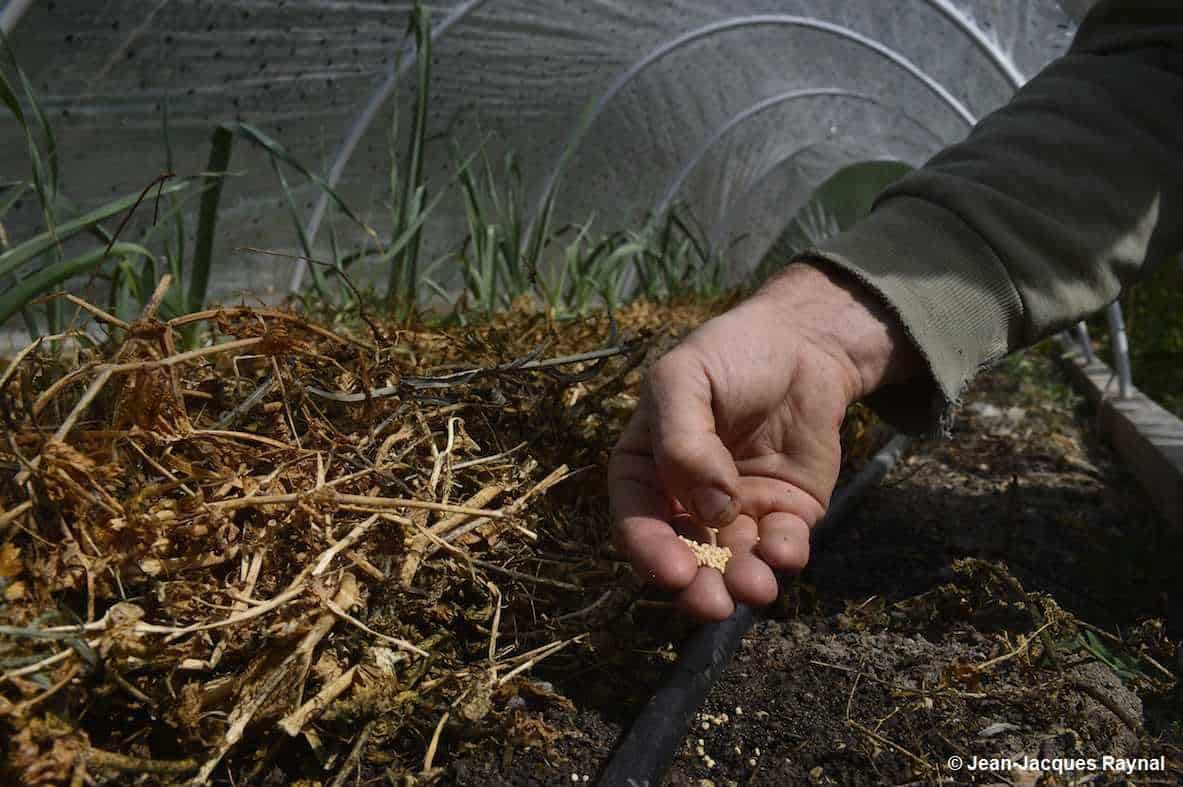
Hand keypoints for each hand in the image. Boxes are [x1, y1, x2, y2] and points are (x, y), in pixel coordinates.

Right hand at [608, 262, 920, 620]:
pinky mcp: (785, 513)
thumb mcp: (685, 379)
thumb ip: (683, 440)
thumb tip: (710, 507)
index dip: (650, 551)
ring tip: (756, 589)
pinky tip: (785, 549)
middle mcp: (685, 501)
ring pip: (733, 563)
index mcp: (645, 469)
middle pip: (683, 556)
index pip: (636, 520)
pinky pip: (781, 546)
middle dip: (698, 587)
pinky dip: (783, 556)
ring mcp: (736, 512)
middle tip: (714, 604)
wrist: (801, 343)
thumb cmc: (728, 354)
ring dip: (741, 581)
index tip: (674, 572)